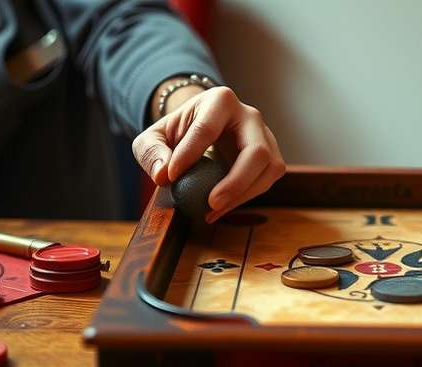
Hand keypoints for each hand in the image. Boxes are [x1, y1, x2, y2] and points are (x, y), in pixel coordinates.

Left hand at [132, 86, 284, 222]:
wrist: (201, 131)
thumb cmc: (178, 133)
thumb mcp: (153, 137)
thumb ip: (151, 152)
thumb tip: (163, 175)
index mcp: (220, 100)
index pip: (207, 128)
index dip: (188, 154)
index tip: (170, 177)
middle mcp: (250, 116)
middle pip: (256, 151)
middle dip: (236, 182)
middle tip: (211, 203)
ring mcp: (266, 138)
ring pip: (269, 169)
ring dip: (244, 195)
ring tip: (214, 210)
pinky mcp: (271, 158)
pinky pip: (267, 182)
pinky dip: (245, 199)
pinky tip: (221, 209)